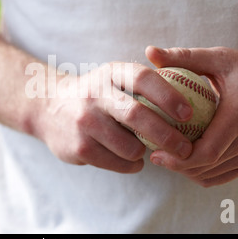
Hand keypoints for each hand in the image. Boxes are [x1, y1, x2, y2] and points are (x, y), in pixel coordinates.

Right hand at [35, 62, 194, 172]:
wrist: (48, 108)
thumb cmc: (95, 95)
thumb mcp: (112, 78)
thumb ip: (141, 84)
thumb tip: (189, 101)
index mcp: (109, 73)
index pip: (143, 78)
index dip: (169, 96)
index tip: (189, 114)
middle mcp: (95, 94)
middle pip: (138, 115)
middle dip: (168, 135)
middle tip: (186, 148)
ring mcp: (85, 122)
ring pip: (131, 147)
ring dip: (145, 152)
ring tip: (144, 149)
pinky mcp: (79, 148)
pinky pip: (119, 163)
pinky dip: (132, 164)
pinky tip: (129, 158)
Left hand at [145, 45, 237, 185]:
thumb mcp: (220, 58)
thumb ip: (184, 56)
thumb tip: (150, 52)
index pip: (206, 152)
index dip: (178, 158)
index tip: (156, 153)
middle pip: (206, 166)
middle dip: (177, 165)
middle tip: (155, 154)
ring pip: (213, 174)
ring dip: (187, 170)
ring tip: (168, 156)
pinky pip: (224, 175)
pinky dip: (203, 172)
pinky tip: (187, 160)